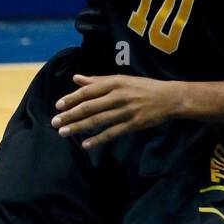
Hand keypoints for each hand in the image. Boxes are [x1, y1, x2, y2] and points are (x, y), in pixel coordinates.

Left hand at [51, 74, 177, 148]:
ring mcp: (126, 111)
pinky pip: (112, 133)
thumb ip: (97, 80)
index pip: (88, 91)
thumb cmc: (142, 87)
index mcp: (114, 82)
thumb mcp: (120, 79)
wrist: (168, 98)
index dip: (72, 98)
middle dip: (70, 115)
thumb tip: (76, 78)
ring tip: (64, 132)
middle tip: (55, 122)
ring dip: (79, 127)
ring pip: (98, 120)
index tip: (57, 105)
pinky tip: (85, 144)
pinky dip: (98, 139)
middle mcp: (118, 96)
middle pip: (90, 106)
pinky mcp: (133, 124)